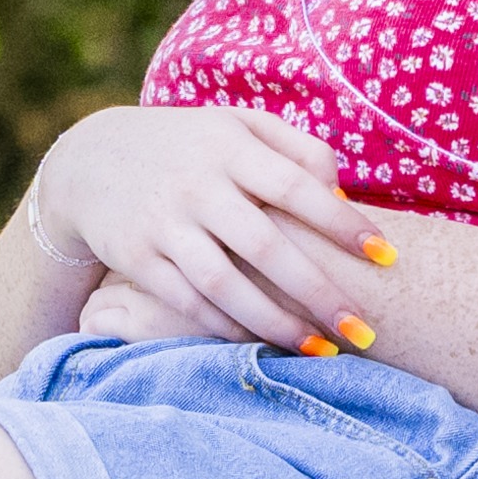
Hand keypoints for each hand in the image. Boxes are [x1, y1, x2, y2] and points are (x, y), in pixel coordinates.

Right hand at [30, 105, 396, 355]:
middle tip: (366, 331)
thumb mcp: (238, 126)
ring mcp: (165, 225)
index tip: (387, 255)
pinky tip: (263, 345)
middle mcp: (197, 186)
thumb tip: (344, 199)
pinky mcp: (138, 260)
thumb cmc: (189, 146)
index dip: (343, 224)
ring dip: (276, 323)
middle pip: (267, 246)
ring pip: (226, 285)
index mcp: (230, 147)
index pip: (297, 185)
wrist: (90, 162)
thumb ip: (297, 150)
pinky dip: (227, 327)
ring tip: (321, 352)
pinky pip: (188, 302)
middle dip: (319, 291)